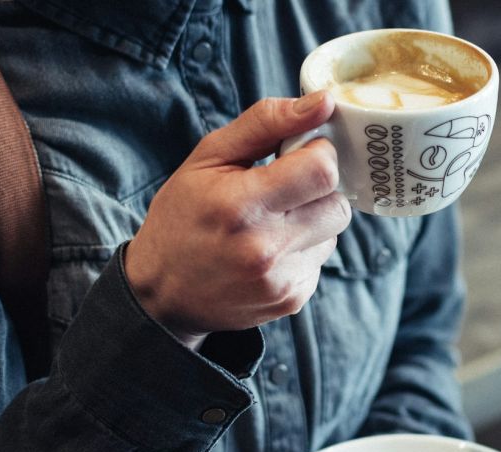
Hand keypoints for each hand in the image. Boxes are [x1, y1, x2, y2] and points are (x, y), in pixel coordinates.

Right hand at [125, 90, 349, 347]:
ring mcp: (281, 280)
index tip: (297, 154)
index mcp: (241, 205)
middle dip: (318, 189)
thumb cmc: (183, 217)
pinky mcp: (293, 300)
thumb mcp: (208, 158)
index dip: (318, 154)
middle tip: (282, 189)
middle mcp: (265, 248)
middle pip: (338, 204)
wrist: (163, 294)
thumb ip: (266, 123)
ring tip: (269, 222)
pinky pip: (321, 259)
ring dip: (312, 219)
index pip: (323, 170)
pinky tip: (267, 250)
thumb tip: (324, 101)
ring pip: (333, 231)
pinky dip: (302, 248)